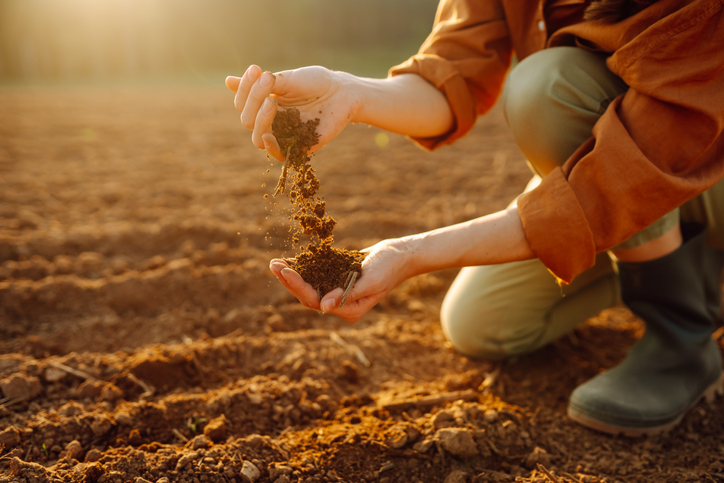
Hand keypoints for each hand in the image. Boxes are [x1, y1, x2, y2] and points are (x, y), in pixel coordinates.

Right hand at [225, 65, 359, 160]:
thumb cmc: (315, 82)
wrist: (342, 92)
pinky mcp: (299, 147)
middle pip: (247, 120)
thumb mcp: (286, 80)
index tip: (256, 69)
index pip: (242, 104)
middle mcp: (271, 122)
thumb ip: (259, 85)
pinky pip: (279, 154)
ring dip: (260, 121)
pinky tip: (270, 134)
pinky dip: (272, 146)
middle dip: (253, 100)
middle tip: (268, 81)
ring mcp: (284, 135)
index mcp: (264, 104)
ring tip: (271, 103)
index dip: (244, 88)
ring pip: (258, 139)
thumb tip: (228, 81)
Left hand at [269, 239, 413, 322]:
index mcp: (348, 310)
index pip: (316, 301)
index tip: (286, 270)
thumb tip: (323, 306)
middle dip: (289, 280)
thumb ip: (348, 294)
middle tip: (273, 265)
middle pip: (307, 295)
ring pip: (309, 285)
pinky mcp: (337, 277)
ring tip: (274, 263)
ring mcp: (338, 291)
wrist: (400, 255)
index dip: (299, 286)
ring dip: (292, 274)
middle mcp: (340, 304)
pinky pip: (316, 274)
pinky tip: (290, 260)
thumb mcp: (370, 280)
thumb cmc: (389, 267)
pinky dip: (303, 267)